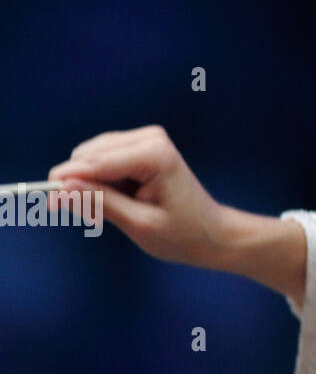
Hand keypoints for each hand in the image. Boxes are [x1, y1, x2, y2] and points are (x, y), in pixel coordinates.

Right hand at [47, 125, 228, 268]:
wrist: (210, 232)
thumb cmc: (181, 234)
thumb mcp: (137, 223)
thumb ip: (99, 202)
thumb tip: (61, 187)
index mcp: (154, 155)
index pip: (96, 162)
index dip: (67, 182)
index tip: (46, 202)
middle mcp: (150, 139)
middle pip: (89, 155)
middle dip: (79, 184)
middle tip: (87, 216)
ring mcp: (147, 140)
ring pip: (92, 156)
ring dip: (89, 184)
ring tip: (108, 211)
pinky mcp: (141, 147)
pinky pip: (103, 160)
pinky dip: (99, 181)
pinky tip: (113, 201)